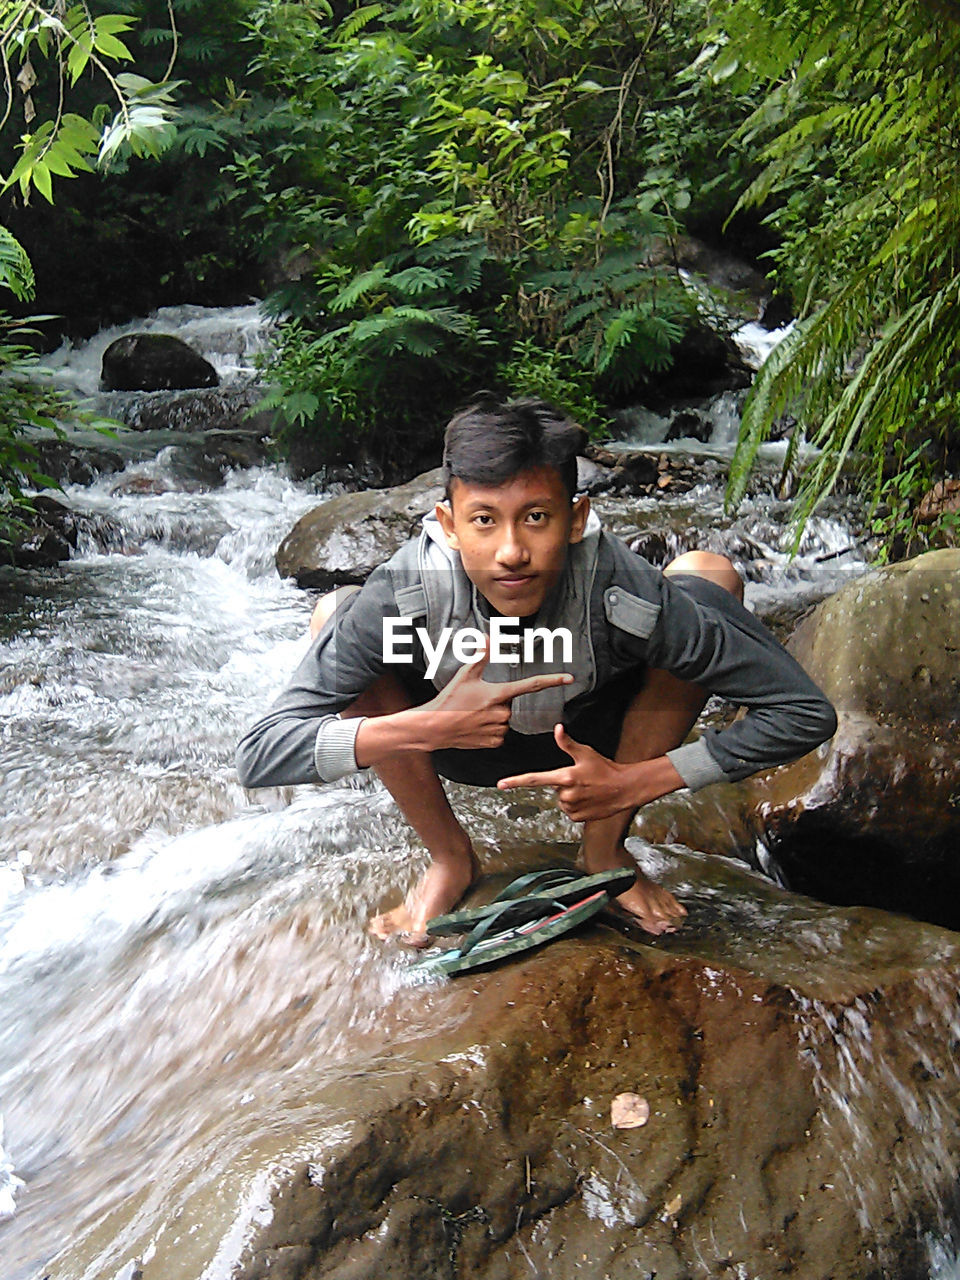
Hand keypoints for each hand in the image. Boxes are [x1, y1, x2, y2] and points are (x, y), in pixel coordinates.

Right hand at [426, 638, 572, 750]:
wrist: (435, 727)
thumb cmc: (450, 700)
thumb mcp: (465, 674)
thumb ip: (480, 655)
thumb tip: (487, 636)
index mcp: (499, 694)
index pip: (531, 685)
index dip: (552, 680)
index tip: (569, 678)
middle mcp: (502, 712)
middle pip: (509, 704)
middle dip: (497, 701)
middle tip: (477, 702)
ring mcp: (499, 729)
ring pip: (504, 719)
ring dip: (493, 716)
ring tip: (473, 714)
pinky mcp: (495, 742)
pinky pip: (499, 733)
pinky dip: (490, 729)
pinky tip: (475, 726)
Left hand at [497, 724, 682, 821]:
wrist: (625, 789)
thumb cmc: (606, 768)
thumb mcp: (586, 753)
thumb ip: (567, 743)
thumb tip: (558, 728)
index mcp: (565, 777)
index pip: (535, 779)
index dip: (516, 781)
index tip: (501, 784)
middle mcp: (566, 794)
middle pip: (554, 788)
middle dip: (564, 783)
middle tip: (582, 779)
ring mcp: (572, 807)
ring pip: (562, 800)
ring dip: (572, 794)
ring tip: (588, 788)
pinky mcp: (577, 817)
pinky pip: (570, 810)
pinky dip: (577, 805)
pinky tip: (589, 799)